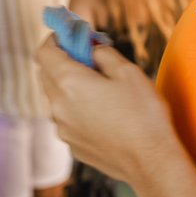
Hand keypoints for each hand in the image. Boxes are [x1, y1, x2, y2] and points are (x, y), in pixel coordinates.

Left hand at [36, 35, 178, 184]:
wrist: (151, 162)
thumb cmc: (143, 115)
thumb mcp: (129, 72)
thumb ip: (103, 54)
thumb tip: (91, 48)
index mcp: (69, 83)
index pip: (44, 52)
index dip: (54, 39)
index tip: (68, 34)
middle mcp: (58, 107)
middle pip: (46, 74)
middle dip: (62, 61)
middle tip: (87, 56)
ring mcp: (63, 129)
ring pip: (57, 98)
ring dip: (70, 86)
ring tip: (100, 87)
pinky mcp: (72, 146)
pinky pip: (67, 119)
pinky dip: (77, 109)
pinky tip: (103, 112)